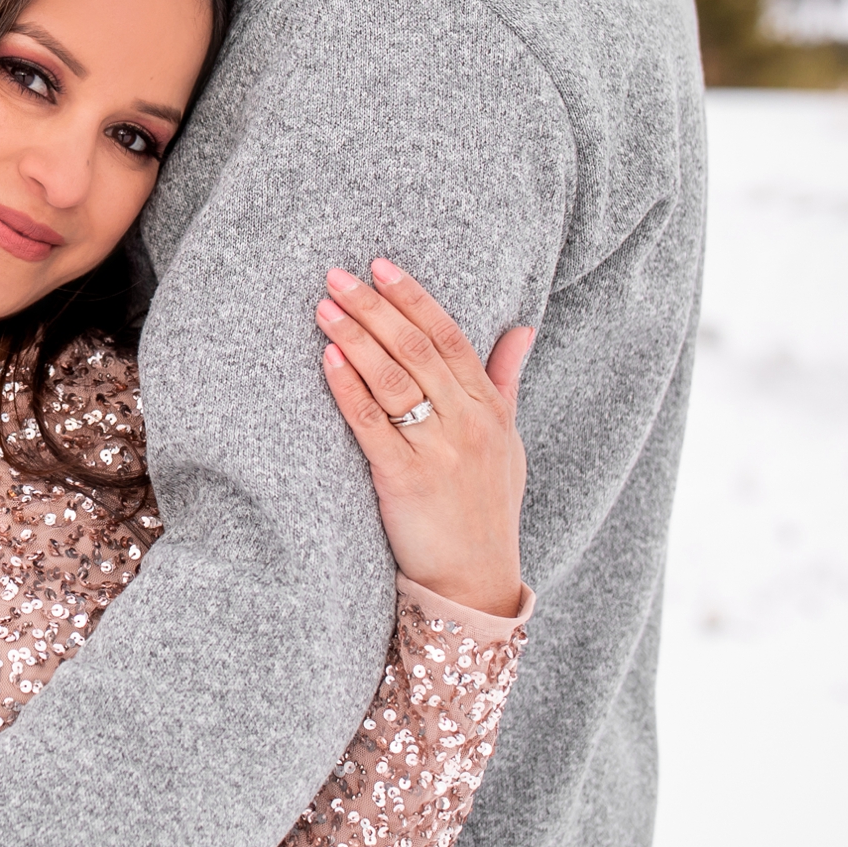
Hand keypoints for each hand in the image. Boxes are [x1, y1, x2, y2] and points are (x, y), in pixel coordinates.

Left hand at [315, 259, 531, 615]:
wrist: (476, 581)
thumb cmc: (487, 508)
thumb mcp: (509, 441)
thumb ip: (505, 381)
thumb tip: (522, 327)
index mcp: (489, 409)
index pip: (450, 337)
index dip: (414, 298)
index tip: (382, 265)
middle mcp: (468, 424)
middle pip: (417, 350)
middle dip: (375, 308)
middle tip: (337, 276)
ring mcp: (438, 452)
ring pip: (394, 380)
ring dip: (356, 338)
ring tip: (325, 307)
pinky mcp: (405, 482)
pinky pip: (373, 425)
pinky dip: (349, 388)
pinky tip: (327, 360)